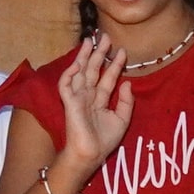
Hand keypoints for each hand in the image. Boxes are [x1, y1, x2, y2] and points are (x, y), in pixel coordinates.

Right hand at [56, 38, 132, 179]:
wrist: (90, 155)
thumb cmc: (104, 141)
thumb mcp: (122, 120)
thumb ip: (125, 102)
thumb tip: (127, 83)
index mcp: (99, 100)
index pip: (107, 78)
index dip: (115, 65)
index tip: (122, 51)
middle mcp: (87, 96)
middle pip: (92, 70)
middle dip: (99, 53)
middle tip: (105, 37)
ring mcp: (77, 98)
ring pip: (79, 72)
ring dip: (83, 56)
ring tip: (90, 40)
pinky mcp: (69, 103)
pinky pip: (66, 85)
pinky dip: (69, 74)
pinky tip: (77, 64)